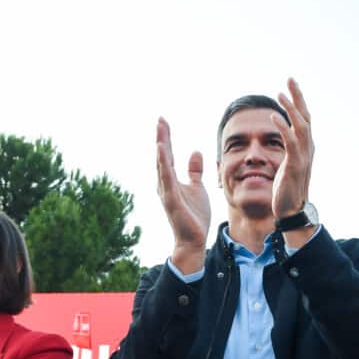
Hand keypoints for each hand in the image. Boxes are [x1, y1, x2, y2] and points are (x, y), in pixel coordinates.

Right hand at [156, 117, 210, 272]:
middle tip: (161, 119)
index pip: (168, 154)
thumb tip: (195, 152)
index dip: (166, 137)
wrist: (193, 239)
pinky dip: (164, 162)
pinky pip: (167, 177)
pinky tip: (163, 149)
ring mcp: (166, 191)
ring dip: (162, 146)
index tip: (164, 121)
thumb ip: (194, 171)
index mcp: (170, 180)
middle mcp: (165, 183)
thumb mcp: (197, 188)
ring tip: (161, 129)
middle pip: (162, 156)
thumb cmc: (194, 215)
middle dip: (162, 137)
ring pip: (162, 164)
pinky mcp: (171, 198)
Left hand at [271, 78, 313, 218]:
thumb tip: (284, 138)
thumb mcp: (289, 164)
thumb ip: (289, 149)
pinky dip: (283, 127)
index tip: (291, 85)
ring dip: (291, 109)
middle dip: (298, 97)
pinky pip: (291, 142)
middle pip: (305, 116)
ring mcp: (303, 156)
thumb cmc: (287, 189)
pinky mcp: (295, 165)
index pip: (304, 118)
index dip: (298, 101)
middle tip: (290, 79)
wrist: (291, 210)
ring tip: (280, 94)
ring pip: (300, 126)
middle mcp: (308, 148)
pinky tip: (274, 116)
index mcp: (306, 147)